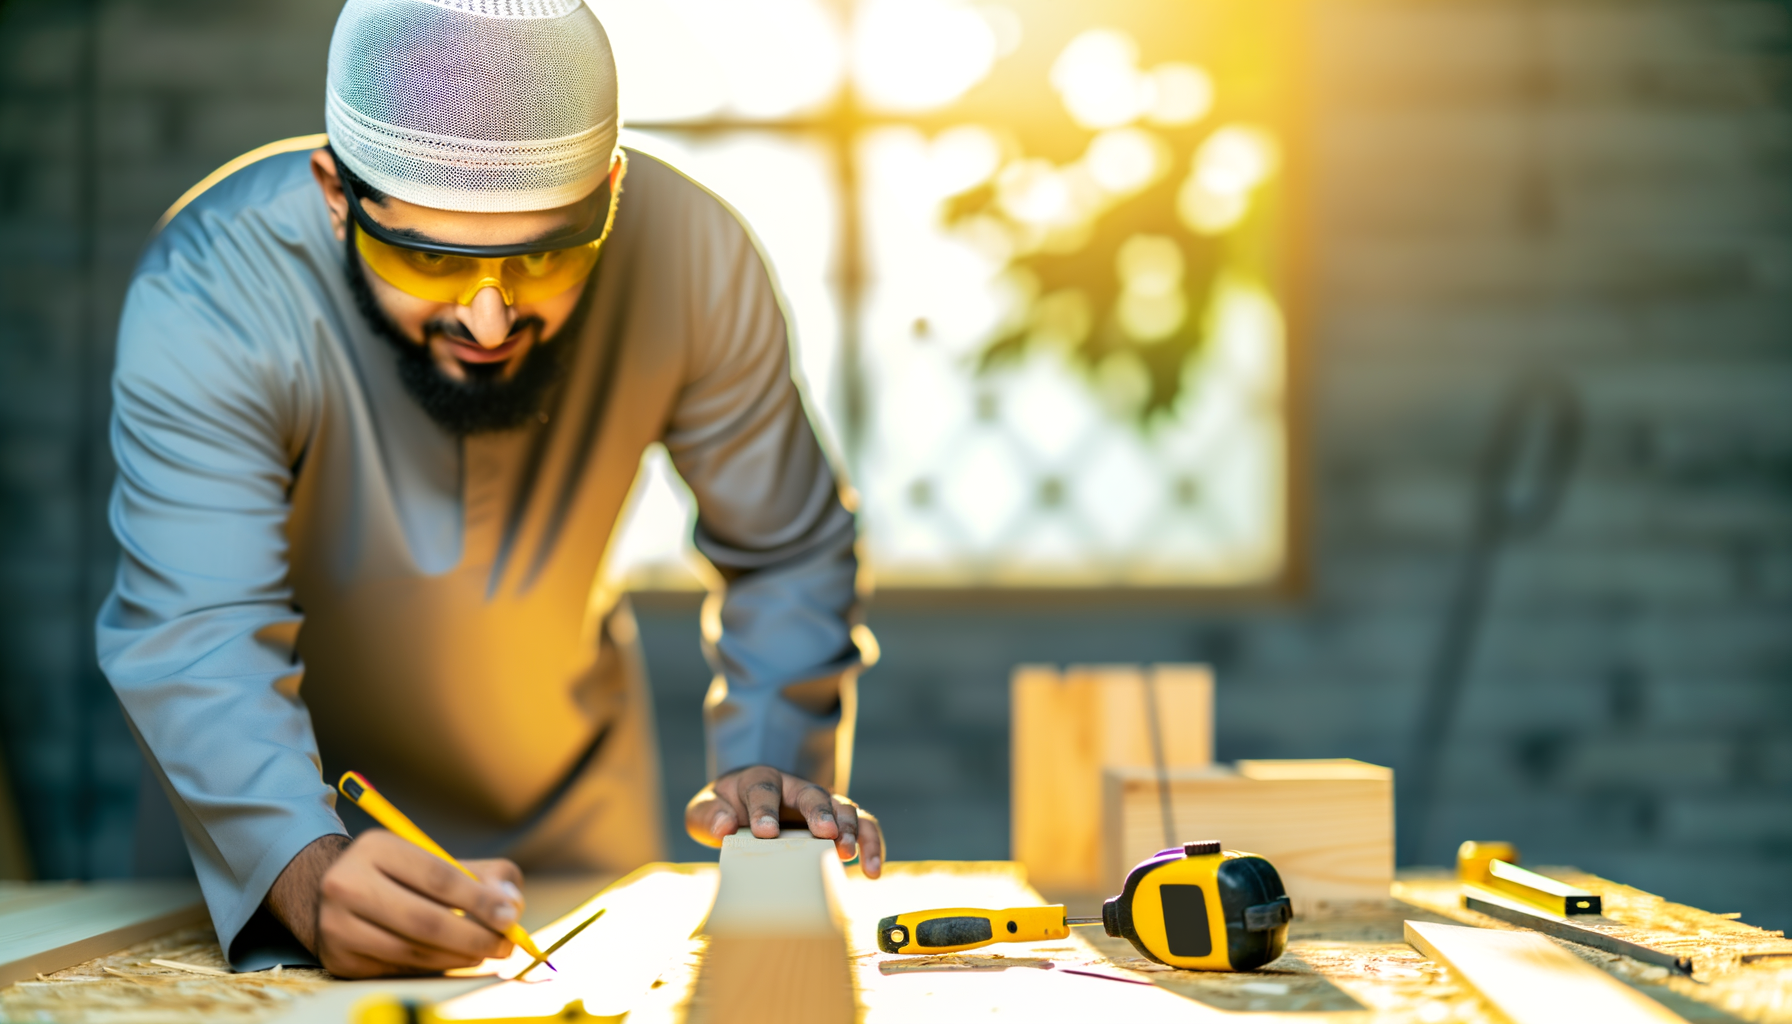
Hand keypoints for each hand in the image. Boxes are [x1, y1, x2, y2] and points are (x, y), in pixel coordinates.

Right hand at [265, 831, 525, 977]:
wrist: (337, 895)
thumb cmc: (402, 877)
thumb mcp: (437, 860)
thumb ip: (484, 875)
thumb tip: (510, 904)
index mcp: (377, 848)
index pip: (438, 877)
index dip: (480, 900)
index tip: (509, 917)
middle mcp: (348, 884)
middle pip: (424, 920)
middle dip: (474, 937)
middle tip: (503, 945)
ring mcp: (337, 925)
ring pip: (412, 951)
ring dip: (457, 957)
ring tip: (482, 952)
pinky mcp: (339, 958)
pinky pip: (398, 969)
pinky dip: (432, 967)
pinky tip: (451, 959)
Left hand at [685, 766, 883, 878]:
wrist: (744, 807)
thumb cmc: (725, 809)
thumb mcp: (705, 810)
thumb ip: (710, 816)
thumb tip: (724, 827)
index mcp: (760, 779)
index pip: (763, 789)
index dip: (765, 809)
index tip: (764, 832)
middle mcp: (795, 787)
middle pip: (813, 793)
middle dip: (821, 813)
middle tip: (826, 835)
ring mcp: (820, 804)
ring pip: (845, 807)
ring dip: (850, 828)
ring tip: (848, 854)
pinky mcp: (836, 823)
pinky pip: (863, 827)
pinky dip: (872, 844)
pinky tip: (873, 871)